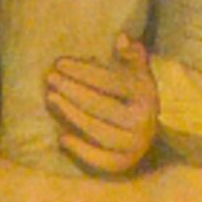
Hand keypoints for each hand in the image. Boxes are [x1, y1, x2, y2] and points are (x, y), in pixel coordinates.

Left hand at [45, 39, 159, 177]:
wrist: (150, 133)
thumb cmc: (137, 98)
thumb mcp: (139, 74)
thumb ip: (133, 55)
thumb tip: (122, 38)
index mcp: (145, 96)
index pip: (111, 82)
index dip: (85, 72)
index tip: (60, 64)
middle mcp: (142, 121)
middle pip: (102, 106)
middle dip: (73, 91)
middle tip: (51, 79)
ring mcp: (134, 145)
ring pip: (100, 132)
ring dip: (73, 115)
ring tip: (52, 99)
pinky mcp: (124, 164)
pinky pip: (102, 160)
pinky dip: (82, 150)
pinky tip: (62, 138)